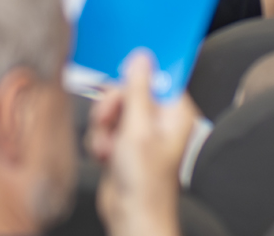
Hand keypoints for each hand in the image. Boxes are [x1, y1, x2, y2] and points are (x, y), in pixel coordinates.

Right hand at [90, 51, 197, 235]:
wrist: (131, 216)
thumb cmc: (145, 183)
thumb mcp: (138, 129)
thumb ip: (137, 90)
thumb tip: (141, 58)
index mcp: (174, 112)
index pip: (155, 77)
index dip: (133, 78)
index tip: (120, 86)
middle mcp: (158, 120)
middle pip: (127, 91)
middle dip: (111, 108)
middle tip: (108, 122)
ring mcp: (140, 132)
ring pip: (111, 109)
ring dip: (102, 128)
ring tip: (108, 148)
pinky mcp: (123, 144)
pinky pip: (103, 127)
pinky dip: (99, 140)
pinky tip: (105, 156)